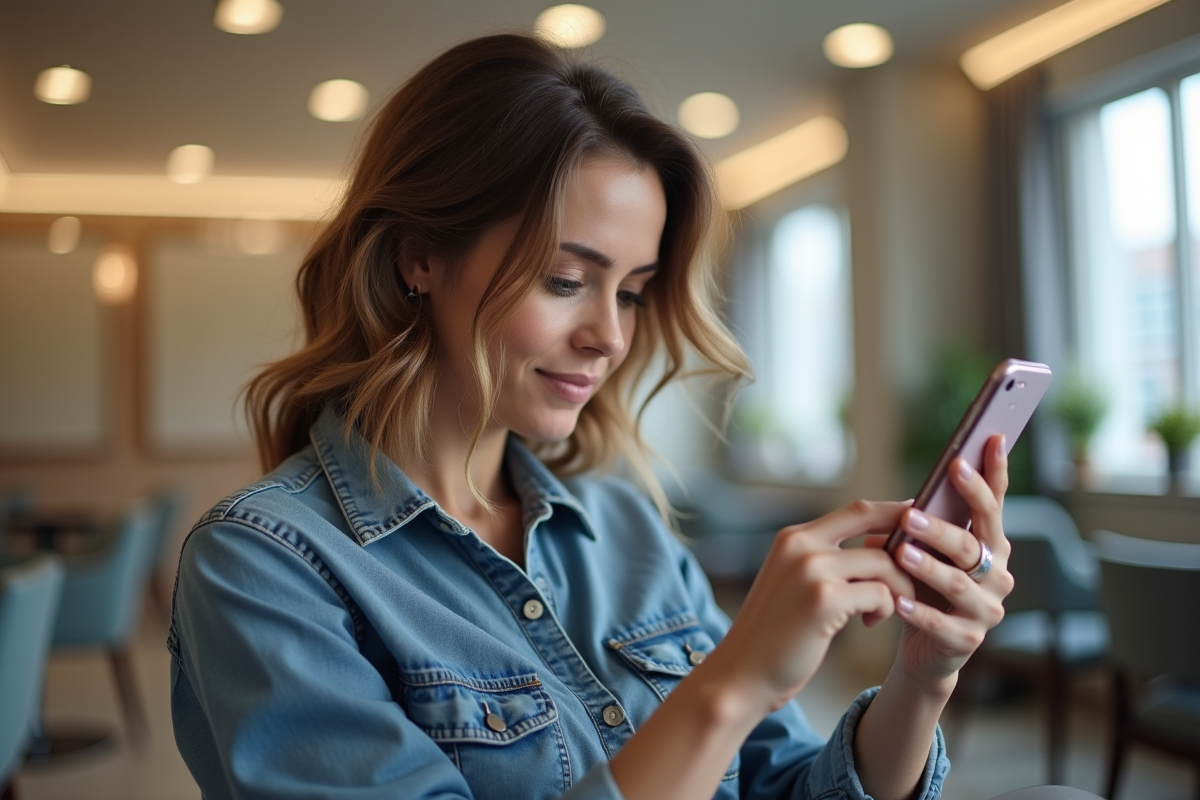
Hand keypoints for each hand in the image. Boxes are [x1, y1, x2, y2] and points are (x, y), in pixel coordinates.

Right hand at [710, 500, 915, 716]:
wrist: (742, 674)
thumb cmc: (772, 635)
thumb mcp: (792, 585)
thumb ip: (823, 562)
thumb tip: (876, 551)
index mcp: (792, 538)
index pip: (855, 509)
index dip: (891, 510)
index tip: (917, 518)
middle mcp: (801, 545)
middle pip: (872, 521)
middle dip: (906, 537)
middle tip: (924, 561)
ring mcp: (812, 569)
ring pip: (883, 562)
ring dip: (897, 587)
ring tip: (886, 610)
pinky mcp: (824, 599)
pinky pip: (880, 593)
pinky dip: (885, 608)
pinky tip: (871, 623)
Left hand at [885, 434, 1014, 689]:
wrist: (926, 649)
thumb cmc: (924, 589)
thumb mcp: (920, 553)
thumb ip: (915, 530)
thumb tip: (900, 512)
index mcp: (990, 546)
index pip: (994, 505)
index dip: (994, 473)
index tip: (988, 440)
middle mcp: (998, 575)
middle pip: (974, 544)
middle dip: (943, 527)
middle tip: (913, 512)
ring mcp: (986, 609)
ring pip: (959, 584)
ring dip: (929, 567)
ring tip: (902, 553)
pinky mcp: (967, 641)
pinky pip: (943, 625)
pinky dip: (920, 613)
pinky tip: (899, 601)